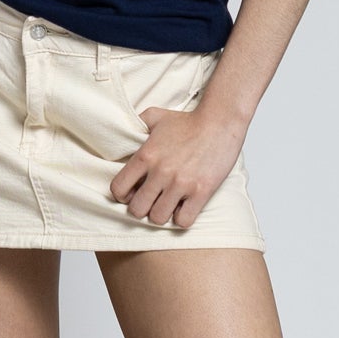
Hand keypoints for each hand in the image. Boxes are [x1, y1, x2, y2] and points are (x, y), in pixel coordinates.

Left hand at [108, 104, 246, 229]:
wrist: (220, 122)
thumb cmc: (188, 121)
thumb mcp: (155, 116)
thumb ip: (137, 124)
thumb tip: (125, 132)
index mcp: (145, 156)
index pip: (118, 189)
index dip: (123, 195)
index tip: (132, 193)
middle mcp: (160, 172)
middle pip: (137, 210)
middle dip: (141, 209)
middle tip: (150, 202)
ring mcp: (181, 184)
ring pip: (158, 218)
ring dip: (161, 215)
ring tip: (167, 205)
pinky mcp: (201, 192)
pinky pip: (183, 221)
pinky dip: (182, 218)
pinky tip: (184, 207)